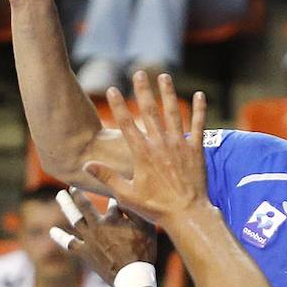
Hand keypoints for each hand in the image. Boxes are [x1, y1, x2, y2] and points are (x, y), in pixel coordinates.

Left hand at [50, 187, 157, 285]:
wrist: (132, 276)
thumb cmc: (143, 252)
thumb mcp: (146, 227)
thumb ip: (135, 210)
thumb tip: (124, 196)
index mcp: (113, 218)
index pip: (111, 202)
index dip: (112, 196)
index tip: (111, 191)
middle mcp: (98, 225)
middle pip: (84, 205)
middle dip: (78, 193)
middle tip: (72, 186)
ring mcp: (89, 239)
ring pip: (74, 218)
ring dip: (66, 205)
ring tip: (60, 195)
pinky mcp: (84, 253)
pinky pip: (69, 243)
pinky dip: (60, 237)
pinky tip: (52, 231)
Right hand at [84, 71, 208, 224]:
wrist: (187, 214)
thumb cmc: (156, 207)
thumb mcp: (127, 195)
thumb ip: (107, 177)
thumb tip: (86, 164)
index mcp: (142, 153)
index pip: (127, 124)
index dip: (118, 105)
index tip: (111, 89)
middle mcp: (160, 144)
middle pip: (149, 111)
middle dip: (143, 90)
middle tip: (138, 72)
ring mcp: (179, 145)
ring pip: (173, 112)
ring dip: (168, 93)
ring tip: (164, 76)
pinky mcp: (196, 149)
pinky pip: (199, 124)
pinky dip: (199, 109)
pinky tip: (200, 94)